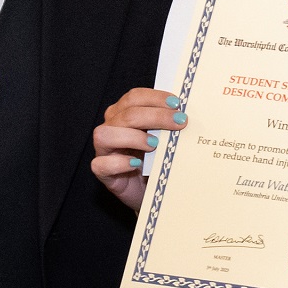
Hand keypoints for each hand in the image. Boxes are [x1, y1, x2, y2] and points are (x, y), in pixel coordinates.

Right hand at [90, 88, 186, 210]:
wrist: (149, 190)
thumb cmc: (155, 161)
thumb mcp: (163, 140)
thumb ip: (168, 126)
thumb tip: (186, 115)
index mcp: (123, 114)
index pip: (134, 97)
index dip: (155, 98)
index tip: (177, 104)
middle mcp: (111, 127)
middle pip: (126, 114)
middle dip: (155, 116)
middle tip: (179, 122)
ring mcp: (104, 149)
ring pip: (106, 135)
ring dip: (133, 137)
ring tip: (154, 145)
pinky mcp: (102, 171)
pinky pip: (101, 164)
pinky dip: (119, 163)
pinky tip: (136, 164)